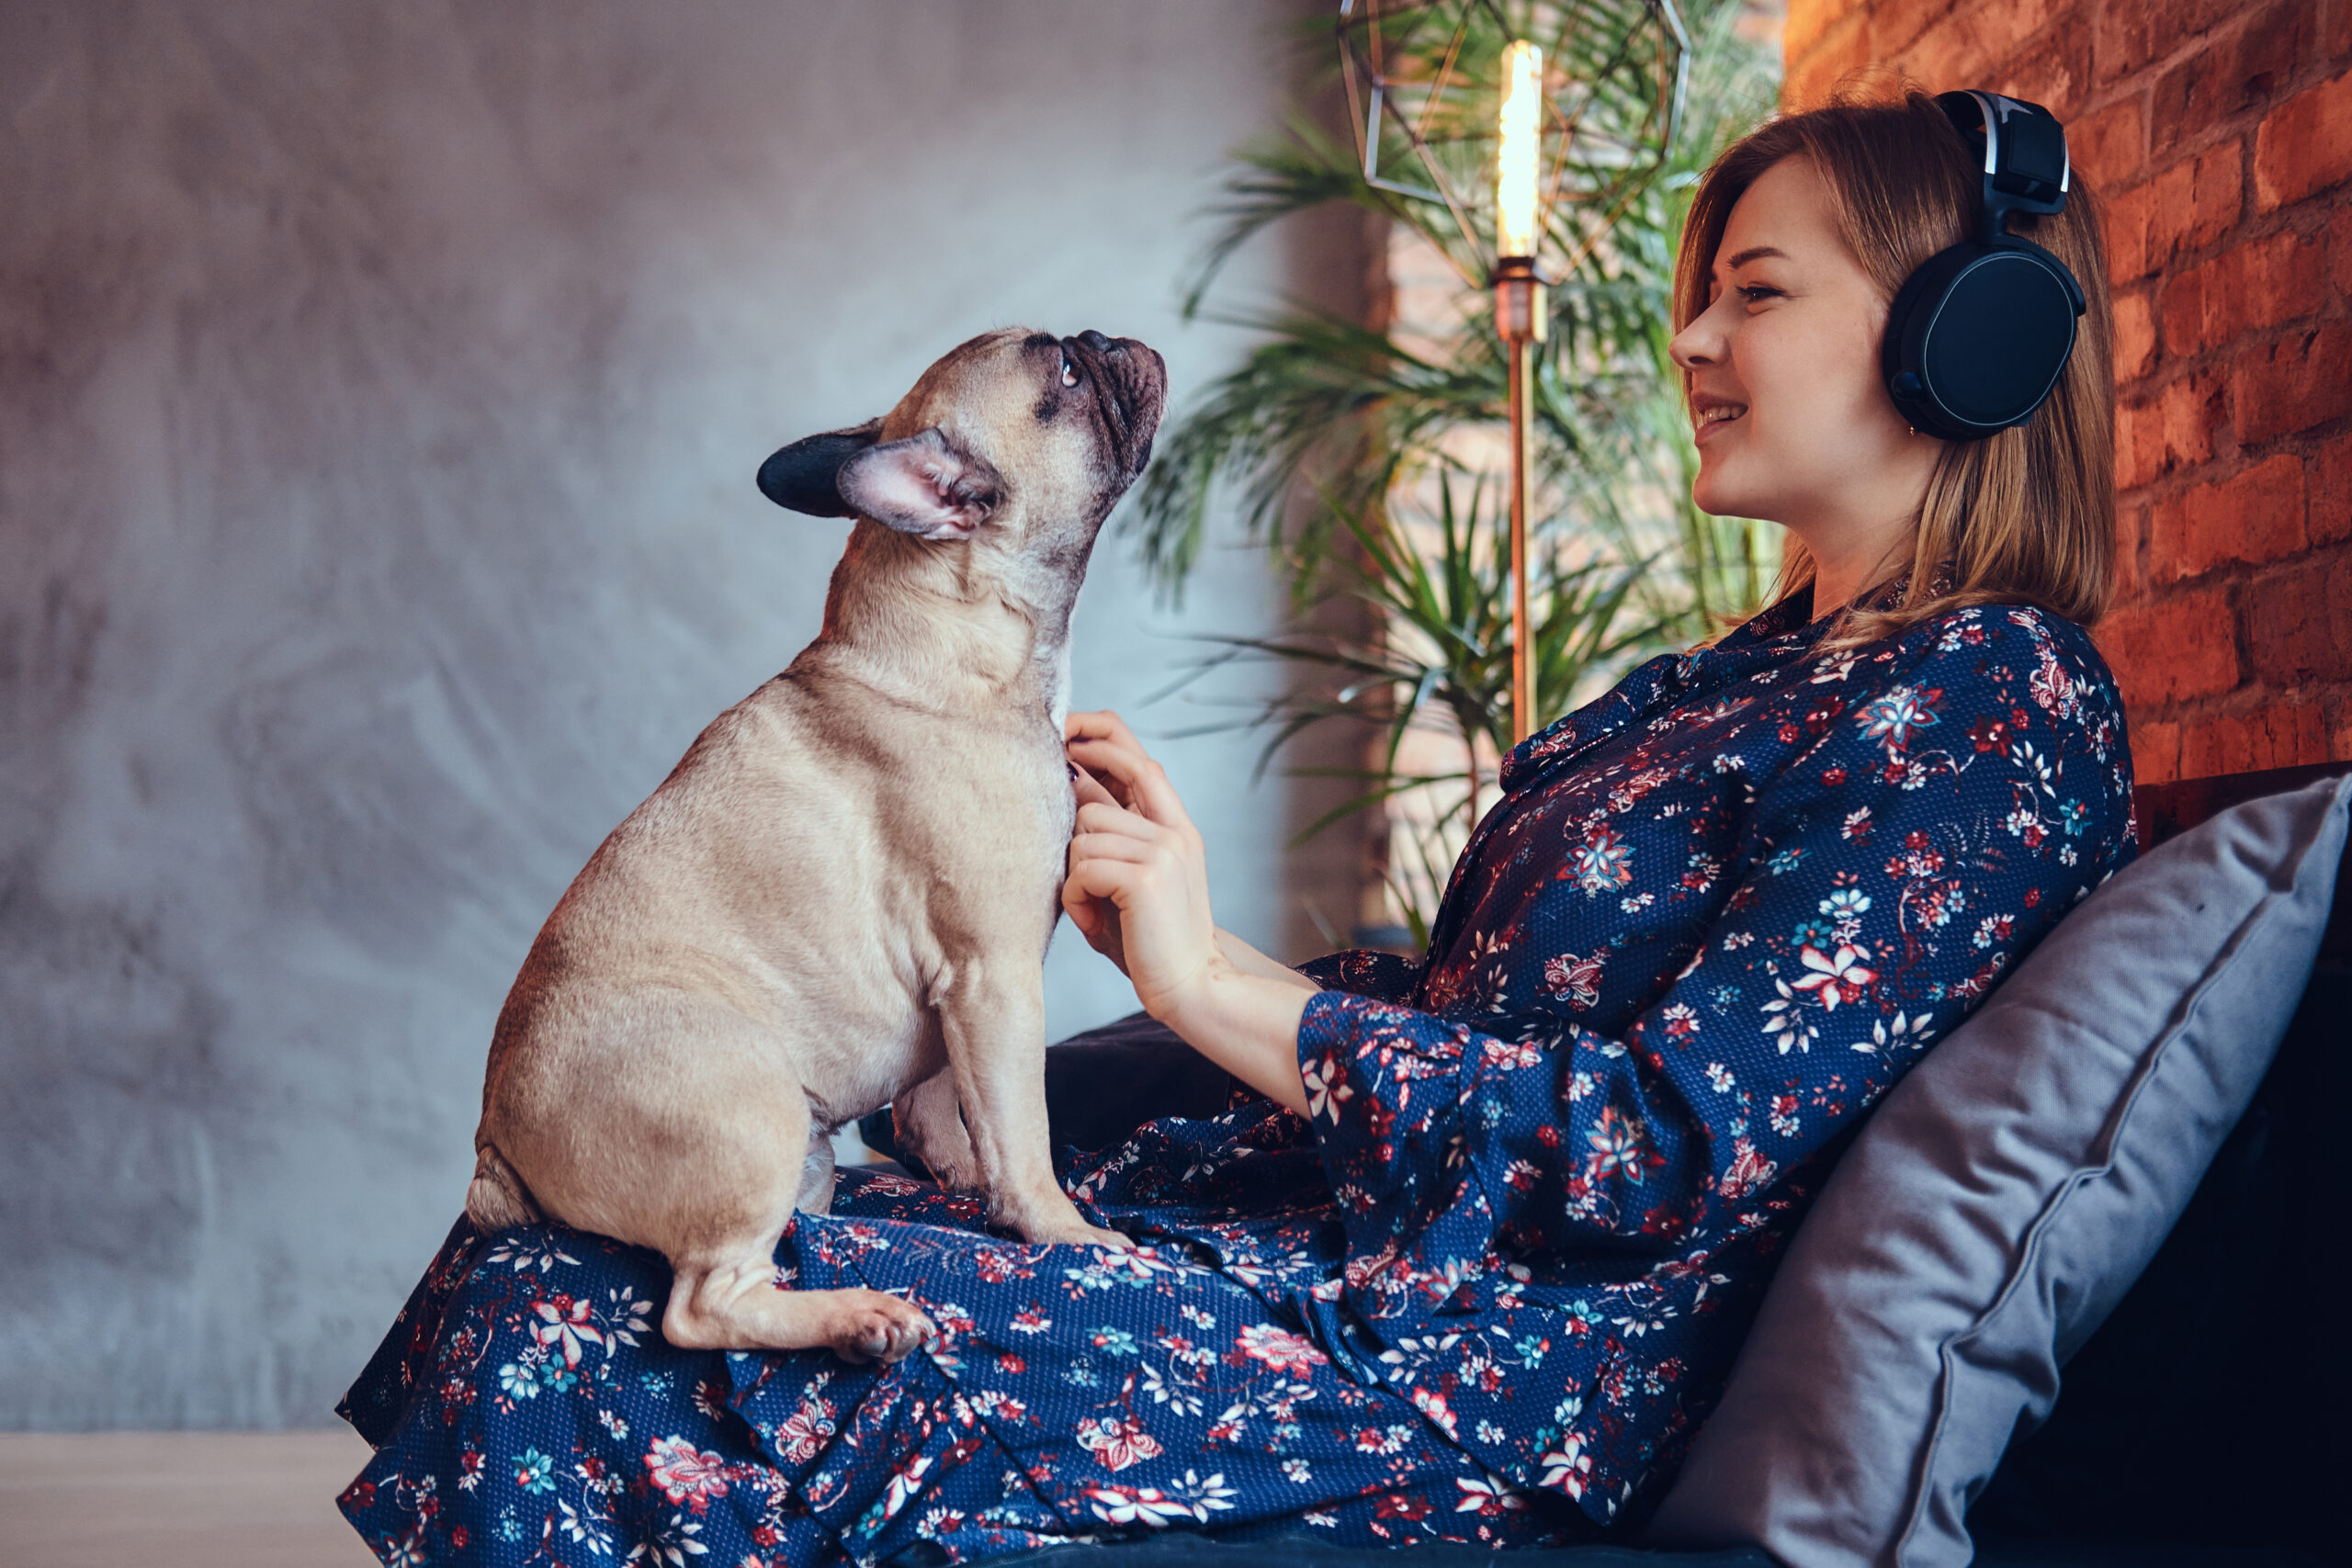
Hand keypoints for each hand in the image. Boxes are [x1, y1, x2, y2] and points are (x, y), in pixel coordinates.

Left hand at [1062, 711, 1223, 1021]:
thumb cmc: (1150, 938)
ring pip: (1080, 833)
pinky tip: (1093, 921)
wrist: (1193, 987)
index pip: (1136, 755)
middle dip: (1069, 828)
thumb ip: (1109, 831)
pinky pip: (1081, 868)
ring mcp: (1162, 849)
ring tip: (1092, 908)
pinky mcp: (1145, 877)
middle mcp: (1173, 829)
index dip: (1095, 733)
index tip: (1062, 736)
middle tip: (1076, 867)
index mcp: (1175, 824)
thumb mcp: (1130, 875)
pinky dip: (1075, 899)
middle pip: (1092, 794)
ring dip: (1073, 876)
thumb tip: (1070, 778)